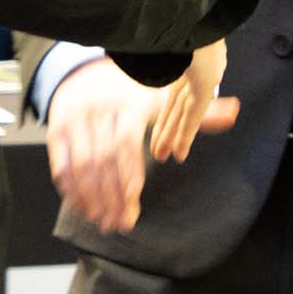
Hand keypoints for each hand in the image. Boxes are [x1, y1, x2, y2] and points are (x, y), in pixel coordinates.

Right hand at [45, 52, 238, 234]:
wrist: (87, 69)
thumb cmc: (133, 91)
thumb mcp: (165, 98)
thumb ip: (198, 113)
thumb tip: (235, 113)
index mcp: (128, 103)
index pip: (125, 143)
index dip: (129, 175)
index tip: (133, 202)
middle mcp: (98, 110)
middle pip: (103, 161)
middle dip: (111, 197)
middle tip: (120, 224)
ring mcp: (75, 119)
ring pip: (81, 166)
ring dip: (92, 199)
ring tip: (104, 222)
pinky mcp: (57, 127)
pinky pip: (61, 163)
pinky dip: (71, 189)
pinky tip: (83, 207)